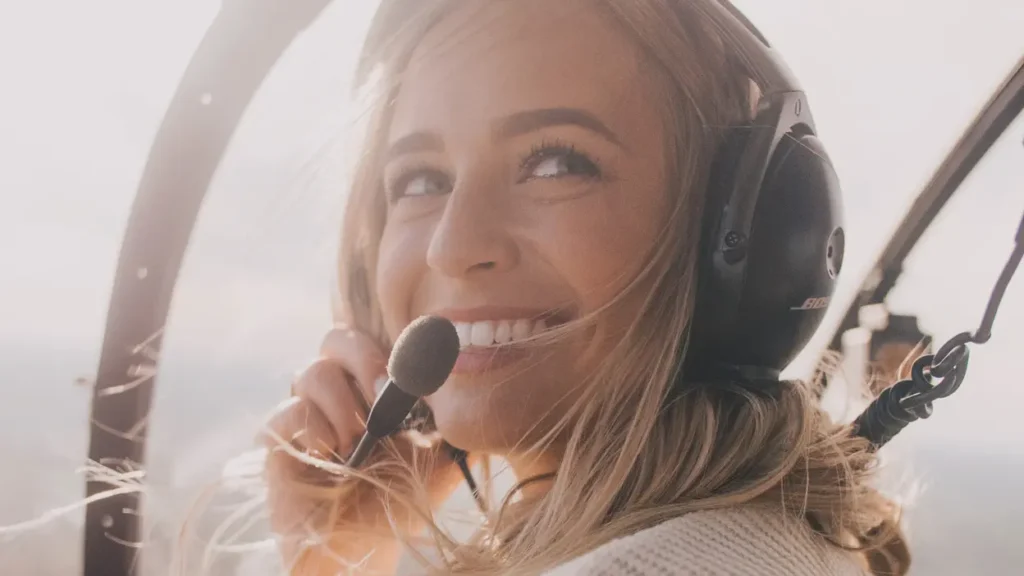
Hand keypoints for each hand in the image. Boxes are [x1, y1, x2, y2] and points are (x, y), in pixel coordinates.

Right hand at [262, 325, 465, 573]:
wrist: (363, 547)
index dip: (394, 343)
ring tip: (358, 439)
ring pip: (312, 370)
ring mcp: (306, 412)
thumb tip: (486, 397)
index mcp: (374, 386)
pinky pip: (289, 410)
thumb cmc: (399, 499)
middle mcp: (338, 392)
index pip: (375, 338)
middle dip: (364, 358)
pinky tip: (333, 453)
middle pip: (336, 338)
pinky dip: (315, 427)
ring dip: (342, 402)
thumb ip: (461, 427)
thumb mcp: (442, 461)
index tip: (419, 365)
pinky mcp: (279, 440)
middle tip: (384, 394)